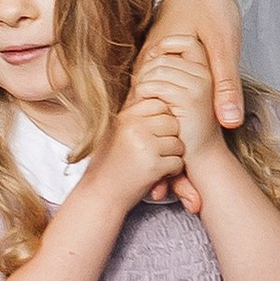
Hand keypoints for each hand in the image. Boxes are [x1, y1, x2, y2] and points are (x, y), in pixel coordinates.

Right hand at [95, 80, 187, 209]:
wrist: (101, 193)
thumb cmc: (112, 161)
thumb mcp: (119, 130)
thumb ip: (136, 113)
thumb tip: (159, 86)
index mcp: (126, 116)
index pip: (159, 104)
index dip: (161, 120)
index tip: (152, 134)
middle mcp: (133, 127)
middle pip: (172, 122)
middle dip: (169, 137)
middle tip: (154, 150)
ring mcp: (143, 145)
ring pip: (178, 142)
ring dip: (171, 155)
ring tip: (153, 162)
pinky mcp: (152, 165)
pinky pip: (177, 162)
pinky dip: (171, 171)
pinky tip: (155, 174)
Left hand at [136, 32, 221, 165]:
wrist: (200, 154)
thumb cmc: (185, 124)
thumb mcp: (178, 92)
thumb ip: (169, 71)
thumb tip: (149, 51)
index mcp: (207, 70)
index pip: (187, 41)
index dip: (166, 45)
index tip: (151, 61)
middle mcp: (207, 74)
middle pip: (165, 56)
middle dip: (147, 69)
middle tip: (141, 87)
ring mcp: (200, 85)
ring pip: (159, 69)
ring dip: (144, 81)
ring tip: (142, 96)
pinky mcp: (191, 99)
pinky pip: (157, 85)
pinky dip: (145, 92)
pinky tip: (145, 102)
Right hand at [146, 0, 243, 132]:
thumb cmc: (211, 3)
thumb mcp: (225, 45)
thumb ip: (226, 84)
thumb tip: (229, 122)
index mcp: (155, 60)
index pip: (147, 108)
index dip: (168, 126)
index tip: (186, 135)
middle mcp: (146, 60)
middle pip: (148, 104)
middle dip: (168, 121)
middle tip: (189, 134)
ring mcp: (150, 57)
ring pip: (154, 94)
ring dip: (170, 109)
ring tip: (188, 125)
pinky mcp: (159, 55)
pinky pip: (160, 83)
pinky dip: (172, 96)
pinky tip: (187, 105)